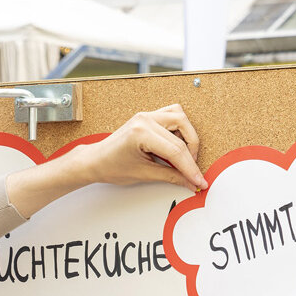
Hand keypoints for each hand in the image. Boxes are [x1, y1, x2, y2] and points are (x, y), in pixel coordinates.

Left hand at [74, 104, 206, 190]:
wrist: (96, 160)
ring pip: (180, 118)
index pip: (176, 151)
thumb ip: (171, 176)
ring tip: (185, 157)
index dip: (191, 168)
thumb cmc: (111, 166)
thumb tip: (190, 181)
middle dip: (191, 156)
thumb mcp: (144, 174)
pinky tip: (177, 143)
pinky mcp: (148, 116)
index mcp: (141, 133)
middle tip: (192, 172)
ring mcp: (146, 115)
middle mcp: (145, 119)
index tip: (199, 181)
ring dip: (188, 138)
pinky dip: (180, 128)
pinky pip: (172, 115)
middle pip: (182, 135)